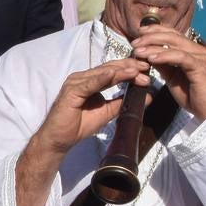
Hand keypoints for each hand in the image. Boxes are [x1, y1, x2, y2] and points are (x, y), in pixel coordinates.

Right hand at [32, 58, 151, 153]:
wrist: (60, 139)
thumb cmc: (79, 125)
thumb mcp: (107, 112)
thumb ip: (122, 103)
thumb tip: (146, 97)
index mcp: (90, 81)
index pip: (112, 71)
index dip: (129, 69)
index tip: (146, 70)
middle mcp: (82, 78)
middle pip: (108, 68)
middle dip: (128, 67)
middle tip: (145, 66)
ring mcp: (75, 83)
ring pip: (101, 73)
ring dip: (119, 71)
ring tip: (135, 70)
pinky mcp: (71, 91)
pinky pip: (88, 83)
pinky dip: (101, 78)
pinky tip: (113, 74)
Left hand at [131, 25, 205, 121]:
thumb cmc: (192, 94)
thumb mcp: (172, 77)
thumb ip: (162, 64)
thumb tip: (147, 54)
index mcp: (191, 50)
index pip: (173, 33)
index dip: (155, 30)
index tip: (139, 32)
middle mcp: (197, 50)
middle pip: (172, 35)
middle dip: (151, 36)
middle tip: (135, 42)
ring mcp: (200, 58)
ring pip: (175, 44)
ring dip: (154, 46)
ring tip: (138, 51)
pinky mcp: (201, 67)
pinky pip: (180, 57)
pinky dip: (165, 56)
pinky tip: (152, 58)